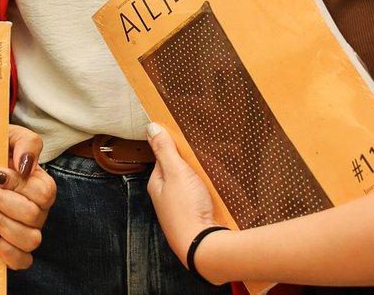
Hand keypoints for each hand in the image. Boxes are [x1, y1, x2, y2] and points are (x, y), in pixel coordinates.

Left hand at [0, 124, 55, 268]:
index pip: (43, 191)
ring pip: (30, 240)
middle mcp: (39, 211)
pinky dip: (6, 251)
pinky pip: (22, 261)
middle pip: (33, 216)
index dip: (15, 183)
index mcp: (42, 185)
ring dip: (1, 224)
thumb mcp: (10, 136)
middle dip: (0, 201)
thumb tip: (25, 166)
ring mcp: (28, 231)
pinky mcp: (15, 249)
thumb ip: (26, 143)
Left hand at [146, 122, 218, 268]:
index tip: (186, 136)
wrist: (205, 245)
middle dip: (193, 163)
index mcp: (158, 184)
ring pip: (195, 185)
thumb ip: (164, 150)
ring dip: (205, 178)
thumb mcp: (175, 173)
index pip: (164, 157)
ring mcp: (184, 207)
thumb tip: (150, 127)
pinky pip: (206, 198)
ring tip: (218, 166)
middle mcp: (168, 196)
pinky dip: (213, 191)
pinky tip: (222, 187)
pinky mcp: (199, 216)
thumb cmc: (186, 210)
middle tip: (206, 152)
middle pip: (181, 171)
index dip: (175, 146)